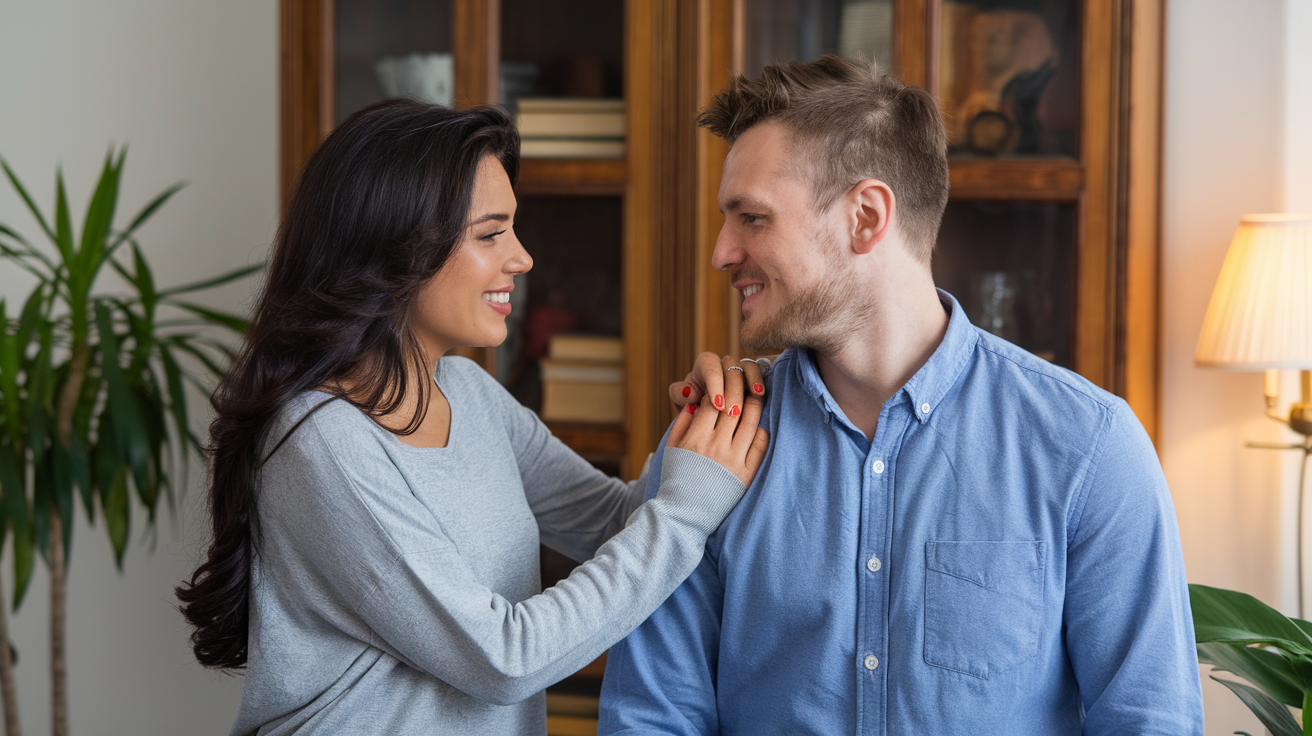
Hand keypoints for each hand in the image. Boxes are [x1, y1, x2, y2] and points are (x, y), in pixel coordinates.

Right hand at [665, 355, 768, 486]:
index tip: (721, 386)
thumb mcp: (671, 448)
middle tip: (743, 384)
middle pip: (733, 407)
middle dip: (738, 390)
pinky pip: (760, 446)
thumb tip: (694, 401)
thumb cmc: (676, 479)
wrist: (685, 514)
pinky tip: (759, 425)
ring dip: (754, 405)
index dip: (717, 389)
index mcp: (695, 438)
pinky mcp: (745, 474)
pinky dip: (761, 431)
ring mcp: (733, 460)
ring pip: (750, 423)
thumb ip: (681, 422)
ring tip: (756, 397)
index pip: (711, 402)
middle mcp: (715, 446)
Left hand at [669, 352, 773, 411]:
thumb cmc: (690, 409)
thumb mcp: (680, 403)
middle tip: (733, 410)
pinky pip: (762, 376)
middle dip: (734, 386)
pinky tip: (762, 396)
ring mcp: (741, 373)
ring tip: (757, 394)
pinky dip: (762, 383)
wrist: (705, 423)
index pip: (710, 366)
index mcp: (705, 366)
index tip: (717, 404)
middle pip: (731, 365)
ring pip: (749, 366)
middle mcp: (724, 366)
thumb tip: (692, 392)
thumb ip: (679, 394)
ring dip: (754, 378)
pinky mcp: (754, 382)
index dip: (715, 383)